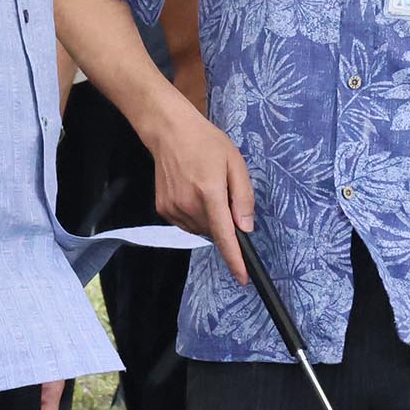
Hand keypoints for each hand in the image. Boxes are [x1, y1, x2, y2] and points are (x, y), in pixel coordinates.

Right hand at [143, 98, 252, 284]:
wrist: (169, 131)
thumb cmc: (205, 142)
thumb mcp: (235, 163)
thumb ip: (243, 197)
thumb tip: (246, 228)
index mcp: (209, 193)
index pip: (224, 235)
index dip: (235, 259)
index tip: (243, 277)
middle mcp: (188, 205)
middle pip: (214, 232)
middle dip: (224, 222)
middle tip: (223, 193)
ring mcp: (173, 209)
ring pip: (200, 230)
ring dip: (209, 219)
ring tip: (205, 188)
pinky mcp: (163, 209)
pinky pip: (186, 223)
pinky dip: (195, 215)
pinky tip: (193, 192)